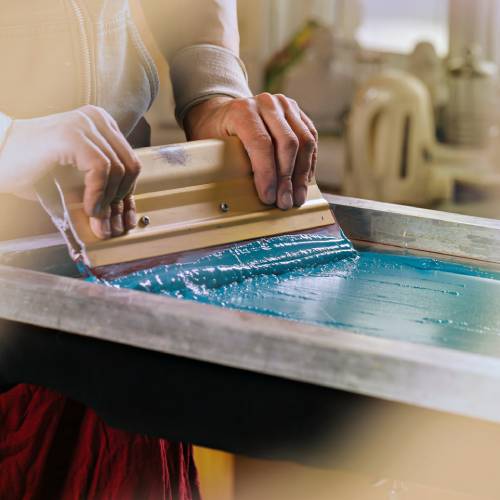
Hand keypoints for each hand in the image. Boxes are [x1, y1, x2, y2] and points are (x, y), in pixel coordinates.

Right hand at [0, 105, 140, 238]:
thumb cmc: (32, 169)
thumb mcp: (76, 177)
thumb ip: (101, 187)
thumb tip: (124, 215)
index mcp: (102, 124)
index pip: (130, 161)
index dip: (129, 193)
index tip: (123, 218)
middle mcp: (96, 118)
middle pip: (130, 165)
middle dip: (121, 199)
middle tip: (108, 222)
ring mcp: (84, 123)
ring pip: (118, 168)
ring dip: (108, 200)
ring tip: (95, 218)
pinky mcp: (72, 135)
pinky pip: (101, 168)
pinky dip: (97, 193)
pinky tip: (88, 208)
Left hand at [184, 94, 317, 209]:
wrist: (221, 113)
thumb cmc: (216, 134)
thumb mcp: (211, 147)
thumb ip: (225, 165)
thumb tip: (240, 196)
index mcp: (243, 110)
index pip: (261, 143)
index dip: (267, 174)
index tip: (268, 196)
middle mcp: (266, 103)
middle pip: (287, 143)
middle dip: (286, 178)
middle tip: (284, 202)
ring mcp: (284, 106)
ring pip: (304, 141)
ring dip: (301, 174)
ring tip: (296, 197)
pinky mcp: (297, 113)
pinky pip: (311, 140)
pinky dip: (308, 164)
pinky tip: (303, 182)